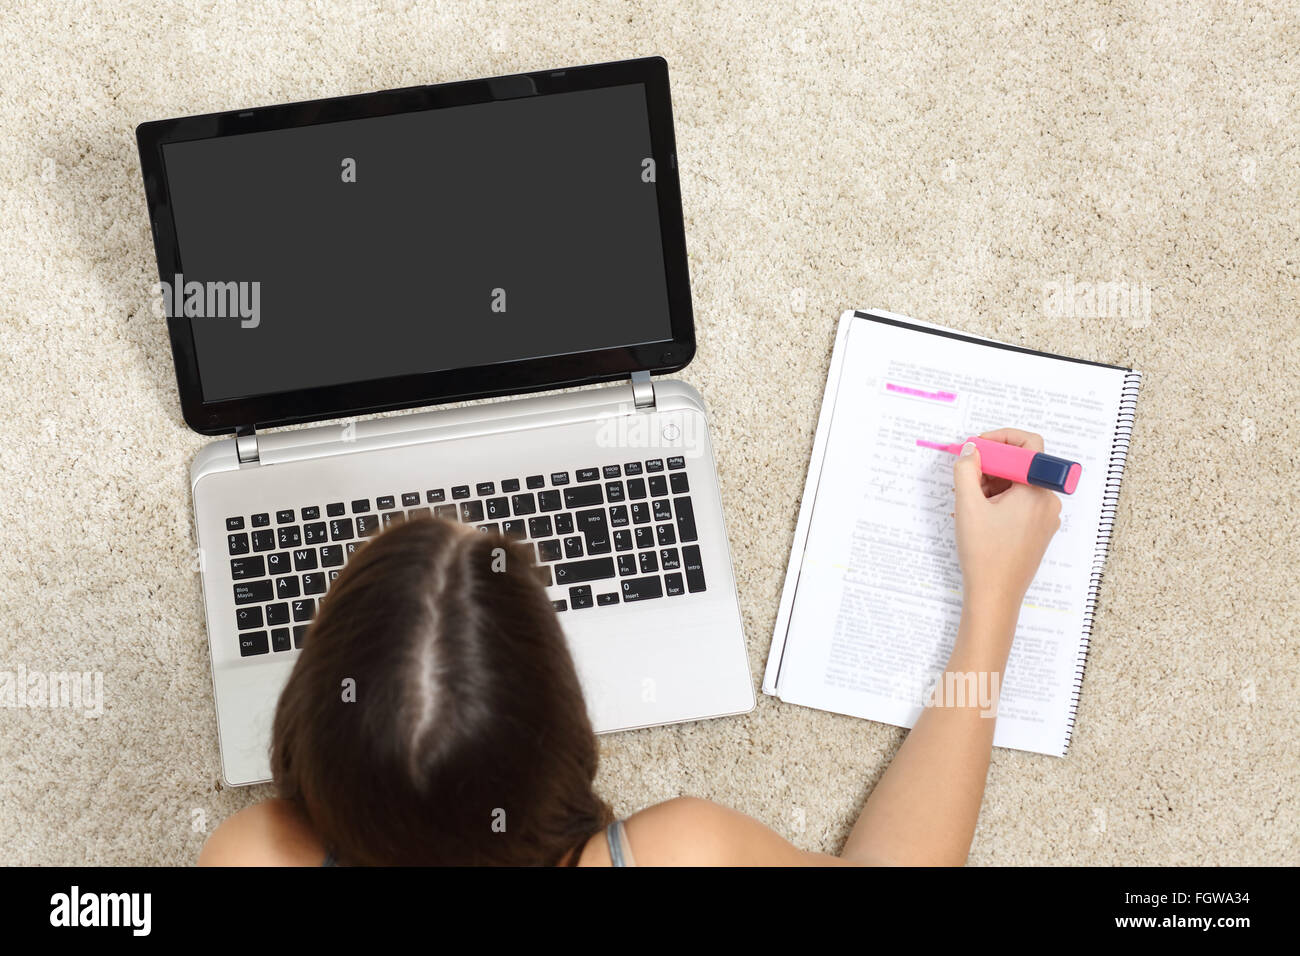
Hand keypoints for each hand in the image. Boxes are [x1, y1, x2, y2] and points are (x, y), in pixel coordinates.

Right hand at [953, 428, 1061, 618]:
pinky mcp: (1039, 530)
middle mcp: (1048, 501)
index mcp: (1037, 490)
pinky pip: (1021, 504)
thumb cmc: (984, 554)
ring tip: (968, 503)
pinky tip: (978, 516)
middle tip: (966, 479)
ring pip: (1019, 486)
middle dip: (991, 467)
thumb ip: (967, 469)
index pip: (1029, 445)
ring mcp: (1046, 518)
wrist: (995, 595)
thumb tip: (971, 449)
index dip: (1001, 439)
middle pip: (1021, 466)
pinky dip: (999, 501)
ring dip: (992, 485)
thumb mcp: (968, 505)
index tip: (977, 447)